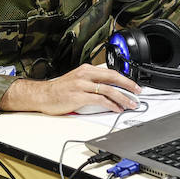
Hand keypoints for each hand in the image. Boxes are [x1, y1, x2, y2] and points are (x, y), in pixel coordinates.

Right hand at [0, 63, 140, 114]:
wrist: (42, 95)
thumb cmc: (59, 90)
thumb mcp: (77, 80)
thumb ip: (92, 82)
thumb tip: (109, 89)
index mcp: (86, 70)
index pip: (111, 72)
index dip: (125, 79)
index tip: (134, 86)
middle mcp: (85, 75)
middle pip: (113, 78)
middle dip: (128, 86)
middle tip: (138, 93)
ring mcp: (82, 85)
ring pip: (109, 90)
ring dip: (123, 98)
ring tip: (130, 104)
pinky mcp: (79, 97)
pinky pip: (100, 100)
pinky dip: (111, 105)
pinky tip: (117, 109)